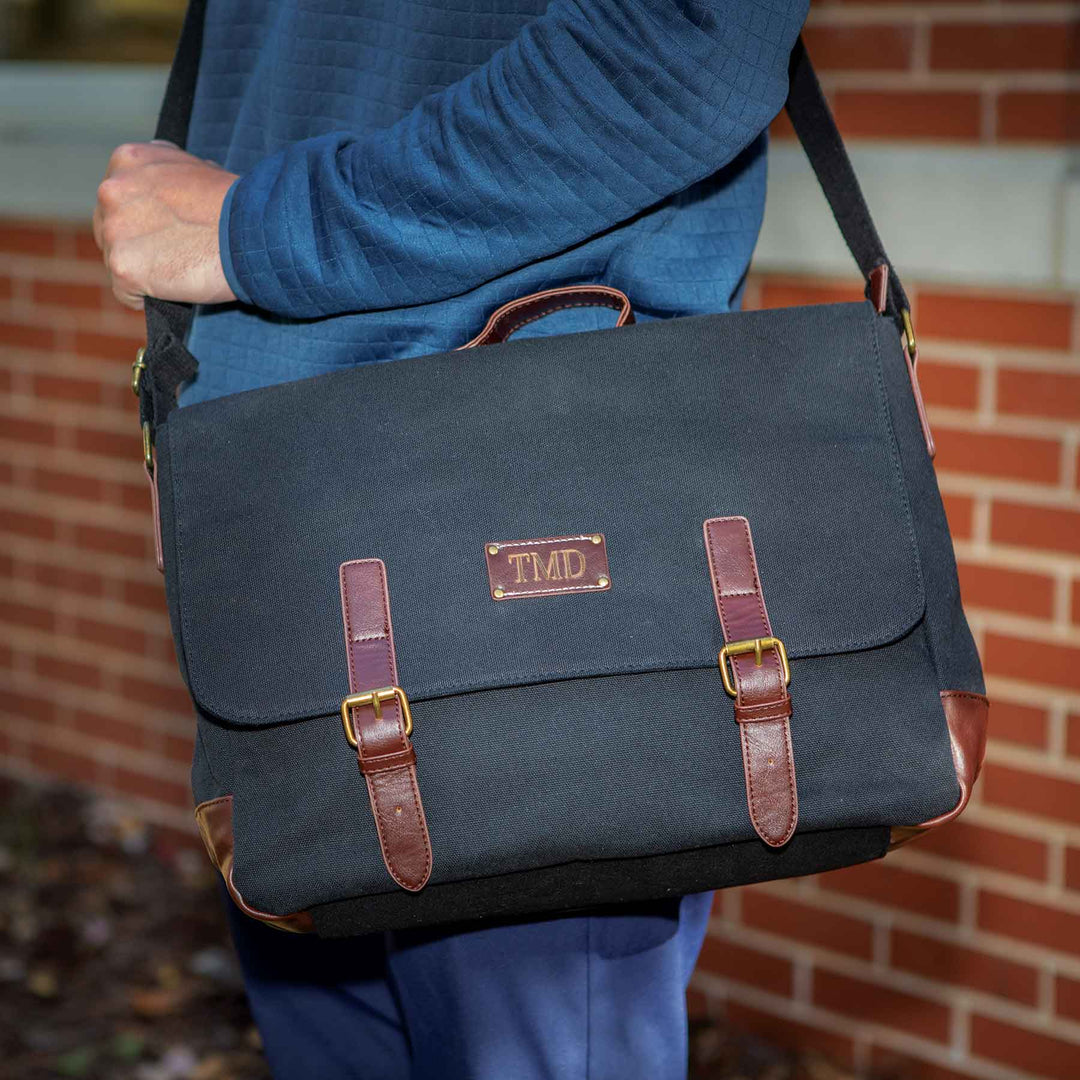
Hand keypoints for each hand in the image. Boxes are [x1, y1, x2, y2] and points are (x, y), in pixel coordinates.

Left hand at [93, 140, 239, 310]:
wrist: (253, 232)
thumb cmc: (235, 206)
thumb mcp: (195, 168)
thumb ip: (165, 178)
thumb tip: (162, 193)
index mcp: (128, 161)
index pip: (118, 200)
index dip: (143, 221)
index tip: (168, 232)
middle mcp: (112, 191)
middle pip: (110, 231)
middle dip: (137, 246)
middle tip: (175, 255)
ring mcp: (115, 230)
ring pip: (116, 263)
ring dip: (144, 272)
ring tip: (180, 269)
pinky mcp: (123, 267)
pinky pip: (126, 294)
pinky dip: (147, 298)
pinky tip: (174, 287)